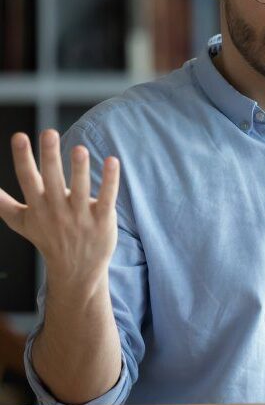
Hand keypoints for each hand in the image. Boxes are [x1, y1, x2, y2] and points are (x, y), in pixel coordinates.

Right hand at [0, 130, 119, 285]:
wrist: (76, 271)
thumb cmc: (48, 239)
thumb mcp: (22, 223)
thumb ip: (3, 204)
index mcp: (38, 206)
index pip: (28, 178)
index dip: (23, 157)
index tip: (20, 136)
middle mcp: (57, 209)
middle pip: (52, 180)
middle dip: (49, 157)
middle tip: (48, 132)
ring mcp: (80, 215)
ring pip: (80, 188)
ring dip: (79, 169)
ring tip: (80, 148)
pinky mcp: (102, 219)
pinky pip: (106, 197)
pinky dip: (110, 180)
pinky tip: (113, 161)